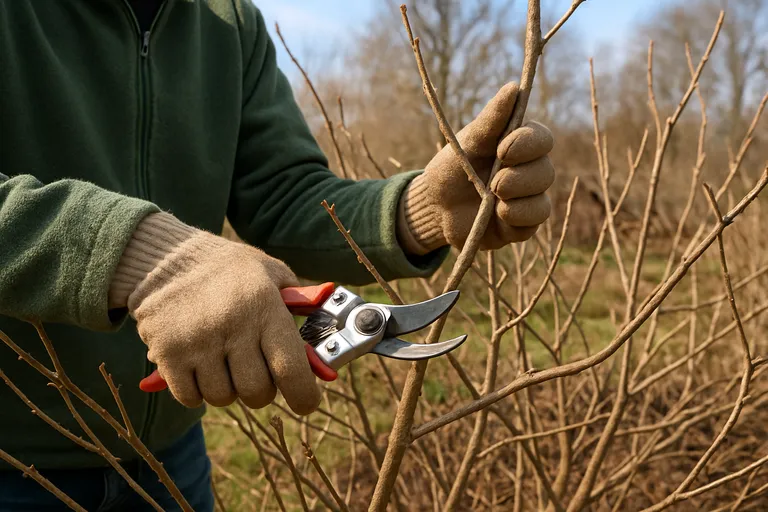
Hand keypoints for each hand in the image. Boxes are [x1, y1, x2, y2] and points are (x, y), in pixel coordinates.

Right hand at [109, 213, 321, 413]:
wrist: (166, 260)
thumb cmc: (229, 271)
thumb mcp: (272, 273)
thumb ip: (300, 306)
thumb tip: (323, 347)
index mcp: (264, 306)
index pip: (291, 369)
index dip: (303, 395)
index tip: (306, 401)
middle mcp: (232, 326)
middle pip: (257, 392)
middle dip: (262, 390)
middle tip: (257, 373)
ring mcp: (197, 342)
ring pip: (223, 397)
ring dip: (228, 389)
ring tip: (225, 363)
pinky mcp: (167, 354)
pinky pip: (190, 397)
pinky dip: (197, 391)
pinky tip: (200, 368)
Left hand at [396, 82, 554, 253]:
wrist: (434, 206)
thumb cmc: (452, 168)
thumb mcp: (467, 142)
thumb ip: (491, 119)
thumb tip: (514, 87)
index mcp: (520, 146)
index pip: (543, 140)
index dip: (528, 144)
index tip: (502, 149)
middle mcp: (530, 173)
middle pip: (546, 173)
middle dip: (520, 178)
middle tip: (495, 182)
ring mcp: (527, 201)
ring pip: (543, 203)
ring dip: (518, 200)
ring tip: (492, 198)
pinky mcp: (519, 227)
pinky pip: (532, 226)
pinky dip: (515, 219)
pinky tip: (497, 216)